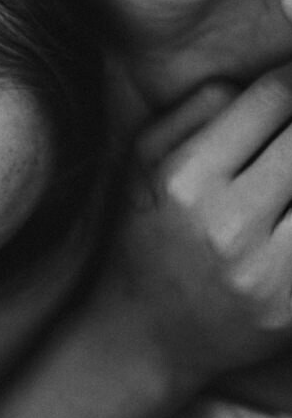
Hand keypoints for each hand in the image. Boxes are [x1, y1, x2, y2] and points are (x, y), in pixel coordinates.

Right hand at [96, 67, 291, 386]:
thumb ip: (194, 111)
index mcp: (183, 179)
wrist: (141, 337)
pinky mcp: (291, 306)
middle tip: (290, 137)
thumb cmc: (143, 238)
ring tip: (287, 176)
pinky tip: (290, 214)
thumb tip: (263, 80)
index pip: (272, 100)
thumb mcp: (141, 166)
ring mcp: (265, 269)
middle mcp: (225, 223)